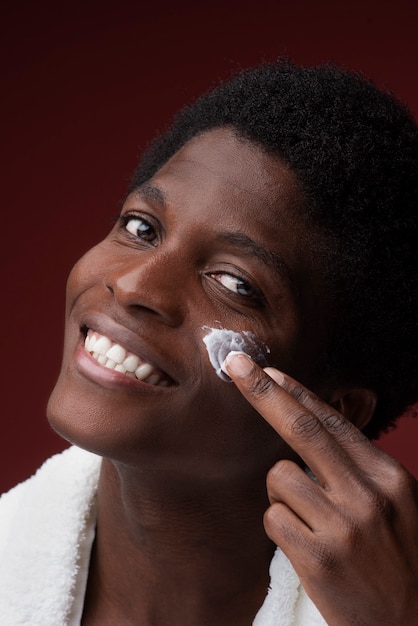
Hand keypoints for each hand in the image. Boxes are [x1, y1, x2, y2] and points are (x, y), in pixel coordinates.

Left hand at [224, 352, 417, 625]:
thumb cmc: (399, 559)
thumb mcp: (396, 503)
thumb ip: (356, 467)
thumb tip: (306, 424)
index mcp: (388, 476)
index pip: (332, 422)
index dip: (294, 392)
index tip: (265, 370)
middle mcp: (367, 495)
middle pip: (302, 429)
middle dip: (263, 393)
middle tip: (235, 365)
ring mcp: (343, 527)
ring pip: (278, 478)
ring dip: (282, 495)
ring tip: (311, 523)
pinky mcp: (318, 559)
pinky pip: (272, 518)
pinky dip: (280, 526)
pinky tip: (306, 547)